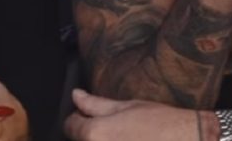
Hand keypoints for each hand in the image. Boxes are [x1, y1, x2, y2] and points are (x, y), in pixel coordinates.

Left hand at [63, 89, 202, 140]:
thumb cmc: (161, 123)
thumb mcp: (127, 106)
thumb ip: (96, 104)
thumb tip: (76, 96)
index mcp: (95, 133)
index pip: (70, 126)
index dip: (79, 118)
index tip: (90, 116)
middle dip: (91, 134)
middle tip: (115, 129)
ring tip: (126, 137)